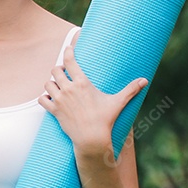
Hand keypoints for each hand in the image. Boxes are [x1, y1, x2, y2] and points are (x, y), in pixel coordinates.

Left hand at [39, 42, 146, 157]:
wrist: (92, 139)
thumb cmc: (105, 120)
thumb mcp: (118, 103)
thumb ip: (131, 90)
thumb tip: (145, 81)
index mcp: (82, 83)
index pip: (70, 61)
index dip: (68, 51)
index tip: (69, 48)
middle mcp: (69, 89)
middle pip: (56, 70)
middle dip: (59, 69)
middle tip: (64, 73)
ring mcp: (60, 100)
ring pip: (47, 83)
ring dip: (51, 83)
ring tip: (57, 86)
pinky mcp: (54, 111)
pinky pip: (42, 99)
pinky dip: (44, 98)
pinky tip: (50, 98)